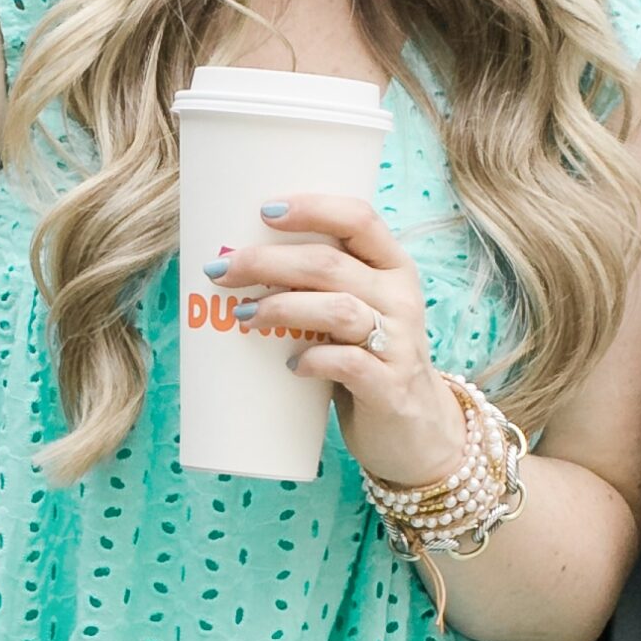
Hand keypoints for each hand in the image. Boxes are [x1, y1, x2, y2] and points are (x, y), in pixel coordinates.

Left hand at [212, 178, 467, 492]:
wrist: (417, 431)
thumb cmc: (370, 361)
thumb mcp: (355, 313)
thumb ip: (319, 287)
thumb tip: (240, 266)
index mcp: (393, 268)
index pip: (359, 219)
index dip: (313, 208)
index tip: (264, 211)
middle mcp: (401, 298)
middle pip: (331, 264)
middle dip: (269, 262)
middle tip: (223, 271)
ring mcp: (399, 343)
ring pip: (338, 309)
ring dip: (282, 308)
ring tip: (244, 316)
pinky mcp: (390, 387)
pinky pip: (347, 363)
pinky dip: (313, 359)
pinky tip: (291, 364)